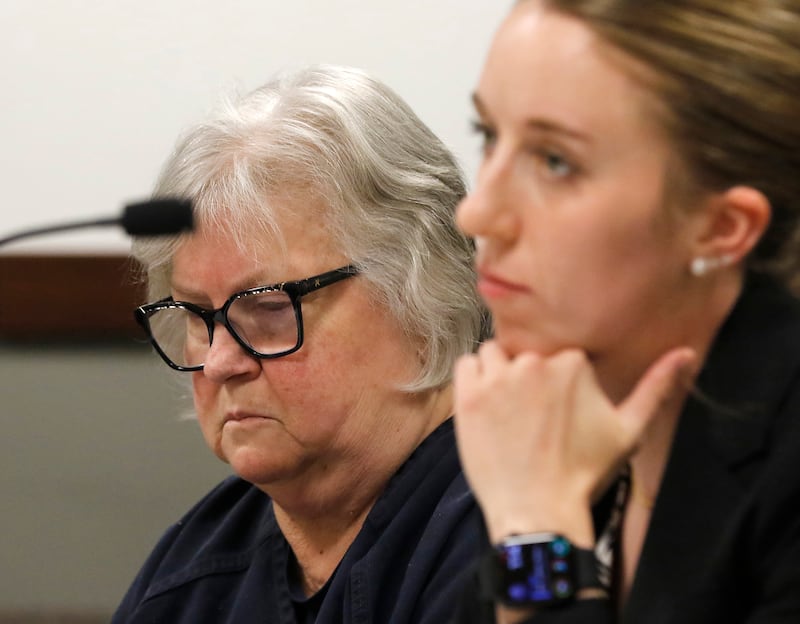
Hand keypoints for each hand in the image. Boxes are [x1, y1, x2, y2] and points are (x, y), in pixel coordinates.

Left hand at [453, 341, 694, 544]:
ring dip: (499, 372)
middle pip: (526, 353)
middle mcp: (535, 363)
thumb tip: (687, 352)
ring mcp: (499, 378)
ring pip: (495, 354)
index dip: (557, 382)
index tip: (556, 411)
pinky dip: (474, 378)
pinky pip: (467, 364)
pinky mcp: (470, 395)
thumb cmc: (586, 472)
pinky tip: (486, 406)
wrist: (540, 510)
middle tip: (532, 417)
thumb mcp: (629, 430)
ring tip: (508, 410)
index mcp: (572, 363)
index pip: (559, 355)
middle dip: (529, 377)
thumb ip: (655, 386)